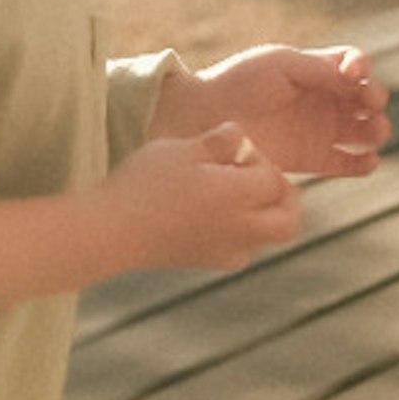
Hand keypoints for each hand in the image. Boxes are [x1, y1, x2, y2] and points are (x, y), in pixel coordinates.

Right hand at [107, 124, 302, 275]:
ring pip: (267, 236)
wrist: (110, 231)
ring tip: (228, 192)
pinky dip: (239, 230)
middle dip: (283, 196)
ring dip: (261, 213)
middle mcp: (240, 229)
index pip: (274, 179)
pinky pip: (242, 248)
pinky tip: (210, 213)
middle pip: (288, 220)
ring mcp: (226, 251)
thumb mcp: (183, 149)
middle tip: (259, 177)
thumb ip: (222, 140)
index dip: (258, 159)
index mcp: (237, 197)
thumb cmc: (144, 184)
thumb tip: (243, 137)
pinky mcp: (208, 263)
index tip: (232, 151)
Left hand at [155, 44, 393, 180]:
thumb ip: (320, 69)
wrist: (206, 118)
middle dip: (376, 100)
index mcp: (316, 70)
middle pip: (368, 99)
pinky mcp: (313, 159)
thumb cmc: (240, 82)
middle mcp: (323, 99)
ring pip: (366, 131)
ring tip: (371, 133)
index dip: (363, 68)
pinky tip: (366, 161)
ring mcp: (320, 130)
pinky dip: (365, 164)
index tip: (355, 75)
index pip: (355, 66)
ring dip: (377, 131)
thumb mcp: (280, 64)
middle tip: (368, 106)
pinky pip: (350, 164)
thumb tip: (357, 79)